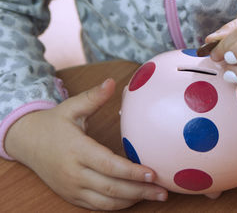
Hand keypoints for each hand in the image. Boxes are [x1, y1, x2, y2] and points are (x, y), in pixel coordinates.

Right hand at [4, 79, 167, 209]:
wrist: (26, 142)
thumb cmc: (53, 123)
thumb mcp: (71, 107)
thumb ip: (93, 97)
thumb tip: (112, 82)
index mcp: (77, 150)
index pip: (109, 165)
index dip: (132, 172)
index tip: (153, 173)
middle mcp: (74, 173)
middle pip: (111, 187)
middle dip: (140, 191)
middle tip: (163, 191)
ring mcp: (72, 187)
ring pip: (106, 201)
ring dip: (132, 201)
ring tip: (155, 196)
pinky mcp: (71, 196)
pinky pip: (97, 206)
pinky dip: (117, 205)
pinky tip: (134, 199)